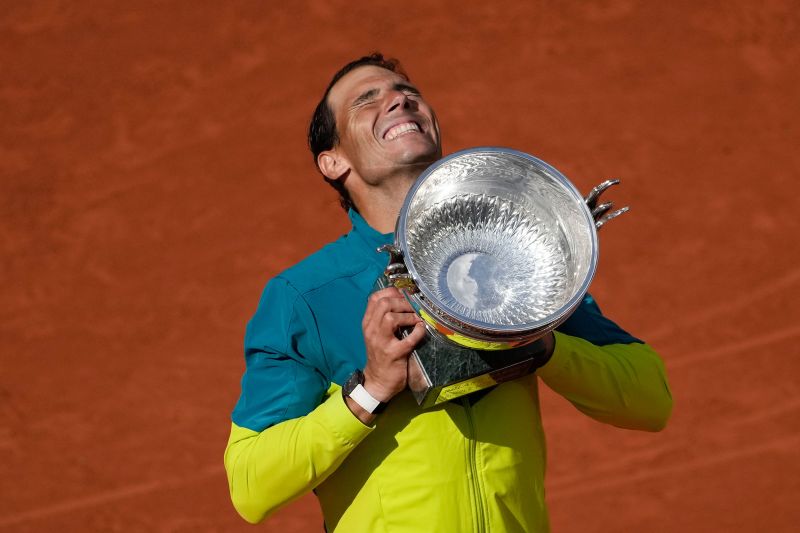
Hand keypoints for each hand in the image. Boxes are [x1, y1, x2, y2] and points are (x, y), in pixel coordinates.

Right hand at [361, 287, 425, 401]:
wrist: (377, 381)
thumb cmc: (380, 355)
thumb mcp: (377, 333)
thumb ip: (383, 318)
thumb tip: (402, 299)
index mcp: (368, 323)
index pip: (374, 298)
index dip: (391, 292)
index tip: (404, 295)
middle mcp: (371, 330)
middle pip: (384, 304)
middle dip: (402, 302)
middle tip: (413, 307)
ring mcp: (381, 342)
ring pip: (391, 317)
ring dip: (409, 315)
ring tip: (416, 319)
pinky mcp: (394, 354)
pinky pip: (409, 339)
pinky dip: (418, 331)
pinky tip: (421, 329)